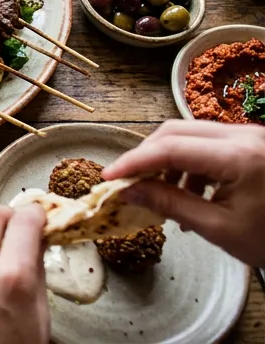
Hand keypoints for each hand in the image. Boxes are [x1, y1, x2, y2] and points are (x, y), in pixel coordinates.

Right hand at [103, 120, 264, 266]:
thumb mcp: (220, 228)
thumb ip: (171, 205)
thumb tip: (128, 191)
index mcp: (239, 157)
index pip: (170, 148)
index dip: (134, 161)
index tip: (109, 178)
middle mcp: (244, 135)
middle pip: (175, 132)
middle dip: (146, 156)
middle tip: (128, 183)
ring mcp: (250, 135)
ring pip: (190, 134)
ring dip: (167, 159)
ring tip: (162, 193)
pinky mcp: (253, 142)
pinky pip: (209, 142)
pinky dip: (189, 162)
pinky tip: (190, 191)